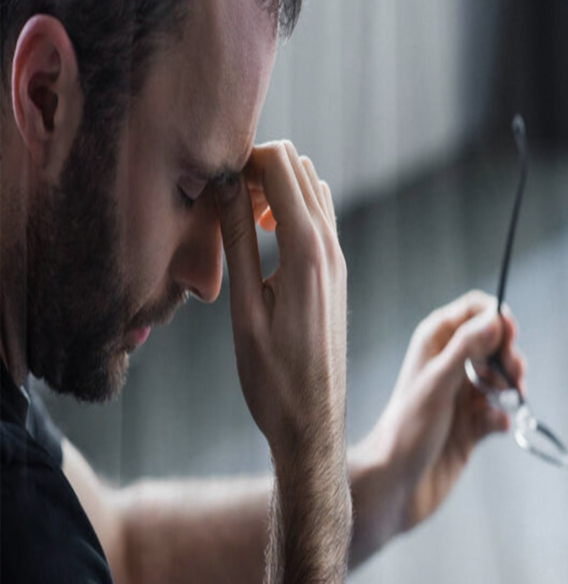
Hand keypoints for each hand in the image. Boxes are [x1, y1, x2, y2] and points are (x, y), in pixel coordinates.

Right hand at [214, 140, 346, 465]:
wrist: (313, 423)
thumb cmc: (272, 378)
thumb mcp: (244, 310)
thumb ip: (237, 241)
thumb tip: (225, 183)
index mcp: (308, 252)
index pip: (281, 165)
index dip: (243, 159)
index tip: (212, 184)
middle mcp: (332, 248)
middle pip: (298, 168)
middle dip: (258, 168)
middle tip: (222, 202)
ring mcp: (339, 260)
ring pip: (312, 190)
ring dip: (275, 189)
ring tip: (241, 221)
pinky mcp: (337, 274)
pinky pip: (319, 219)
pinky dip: (291, 211)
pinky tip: (265, 240)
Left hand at [366, 289, 525, 535]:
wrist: (395, 486)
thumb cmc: (407, 429)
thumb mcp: (438, 383)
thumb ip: (466, 349)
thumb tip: (496, 319)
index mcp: (436, 342)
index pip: (475, 309)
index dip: (496, 318)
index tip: (509, 338)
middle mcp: (450, 364)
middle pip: (495, 342)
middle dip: (510, 356)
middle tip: (514, 375)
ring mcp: (462, 395)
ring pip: (502, 378)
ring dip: (511, 387)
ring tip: (508, 399)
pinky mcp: (472, 426)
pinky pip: (499, 411)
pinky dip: (502, 417)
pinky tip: (495, 427)